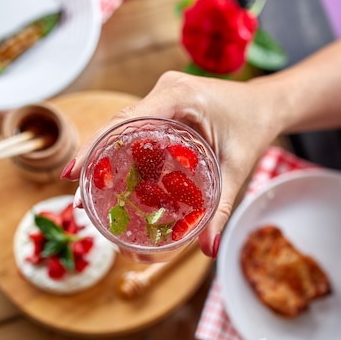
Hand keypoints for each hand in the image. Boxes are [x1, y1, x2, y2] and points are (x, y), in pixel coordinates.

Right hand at [62, 71, 281, 256]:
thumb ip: (220, 209)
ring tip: (89, 191)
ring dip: (106, 156)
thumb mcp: (236, 170)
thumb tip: (207, 249)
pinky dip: (124, 152)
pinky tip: (115, 179)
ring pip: (124, 127)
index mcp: (180, 97)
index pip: (127, 121)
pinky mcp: (164, 105)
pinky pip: (137, 128)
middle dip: (94, 159)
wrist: (267, 106)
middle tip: (78, 194)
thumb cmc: (253, 129)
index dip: (95, 147)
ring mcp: (162, 96)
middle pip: (118, 125)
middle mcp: (166, 90)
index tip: (73, 175)